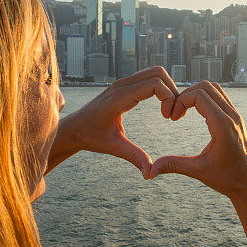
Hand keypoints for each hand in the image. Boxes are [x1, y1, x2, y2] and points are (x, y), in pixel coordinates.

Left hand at [50, 67, 177, 177]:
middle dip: (172, 90)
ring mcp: (123, 83)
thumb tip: (150, 174)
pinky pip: (148, 77)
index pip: (154, 84)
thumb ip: (134, 157)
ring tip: (169, 110)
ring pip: (154, 72)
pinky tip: (161, 106)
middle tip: (173, 113)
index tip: (168, 118)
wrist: (73, 127)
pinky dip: (160, 87)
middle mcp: (122, 85)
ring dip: (168, 87)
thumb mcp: (113, 147)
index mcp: (120, 98)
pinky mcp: (124, 85)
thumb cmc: (90, 136)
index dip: (169, 98)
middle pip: (158, 72)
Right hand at [149, 81, 246, 199]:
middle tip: (175, 113)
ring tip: (183, 111)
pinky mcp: (235, 118)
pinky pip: (220, 97)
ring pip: (214, 89)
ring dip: (195, 94)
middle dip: (186, 95)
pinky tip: (194, 113)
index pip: (199, 96)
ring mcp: (235, 116)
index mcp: (223, 126)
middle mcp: (232, 116)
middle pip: (206, 87)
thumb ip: (174, 165)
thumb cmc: (227, 179)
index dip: (180, 101)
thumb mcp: (198, 171)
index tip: (172, 118)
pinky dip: (204, 99)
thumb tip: (151, 170)